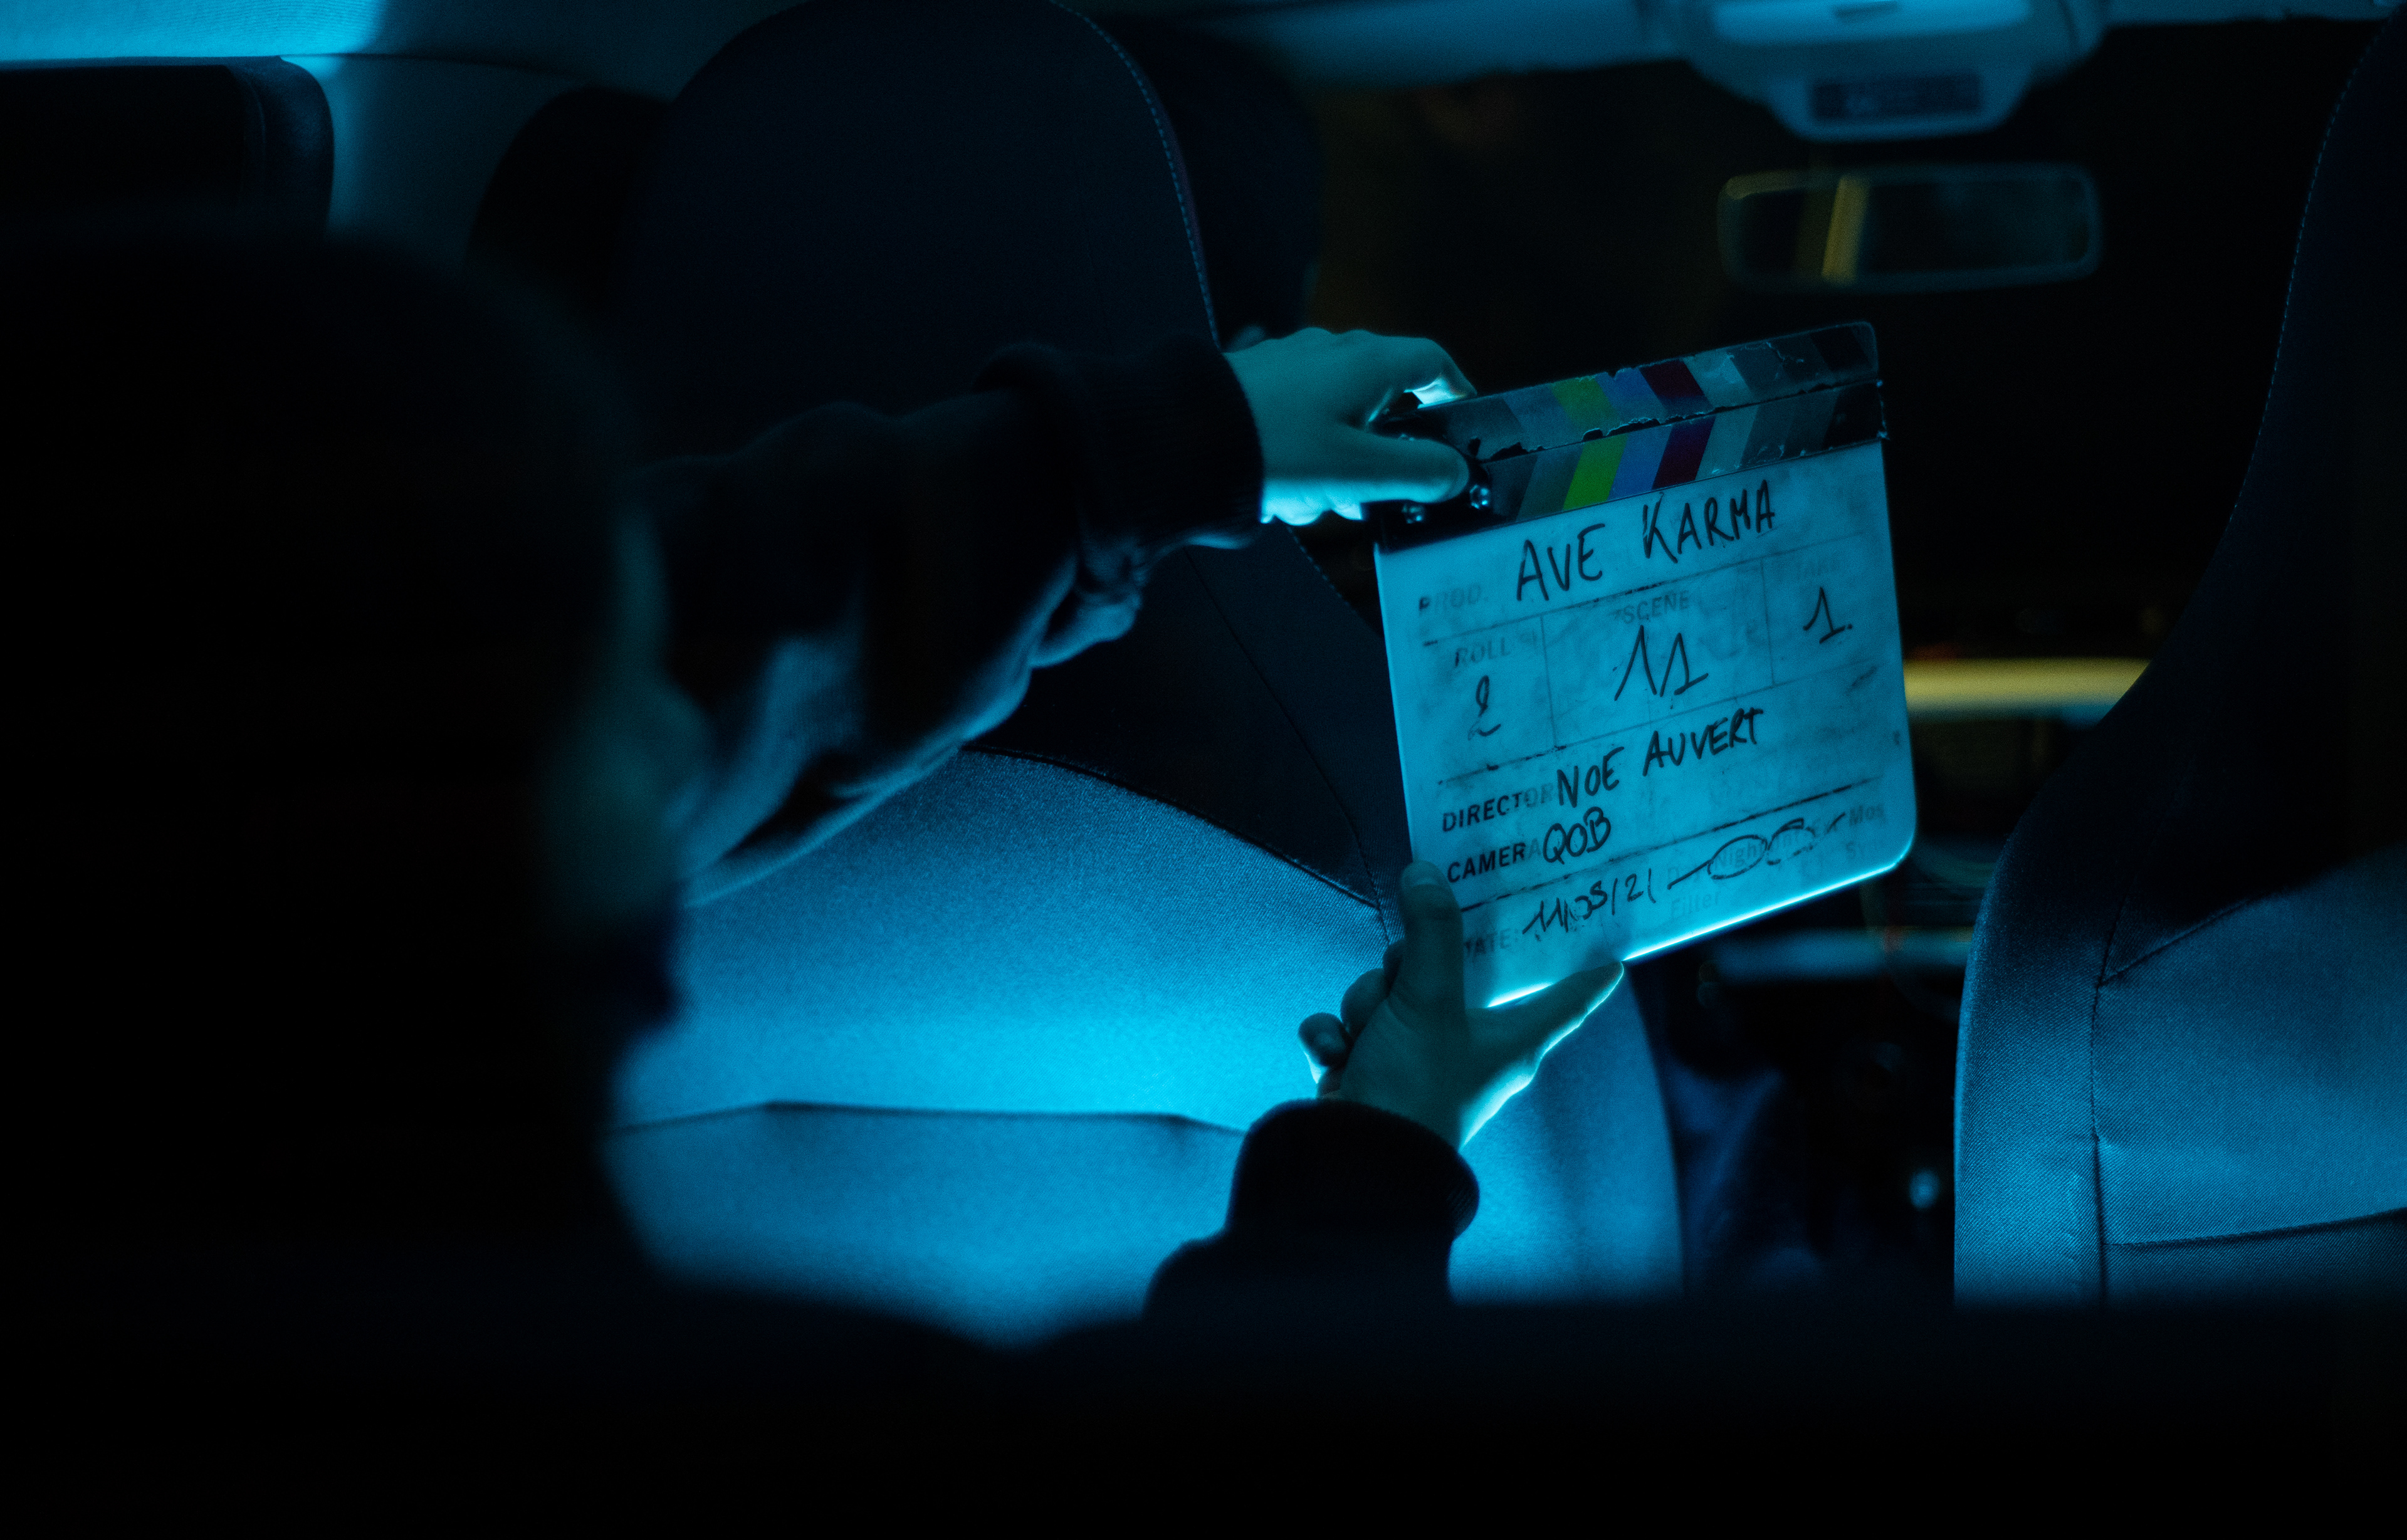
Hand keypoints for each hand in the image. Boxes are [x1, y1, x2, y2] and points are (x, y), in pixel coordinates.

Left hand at [1225, 328, 1473, 525]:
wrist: (1181, 441)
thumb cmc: (1275, 451)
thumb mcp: (1359, 471)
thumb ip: (1418, 472)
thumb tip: (1456, 472)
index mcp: (1368, 362)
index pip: (1433, 363)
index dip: (1455, 394)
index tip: (1460, 429)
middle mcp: (1332, 352)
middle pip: (1384, 399)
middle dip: (1380, 456)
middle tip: (1367, 496)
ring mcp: (1292, 365)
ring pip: (1339, 420)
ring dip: (1335, 468)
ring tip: (1309, 499)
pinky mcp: (1258, 386)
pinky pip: (1299, 426)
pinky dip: (1301, 461)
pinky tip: (1279, 491)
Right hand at [1299, 862, 1622, 1147]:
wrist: (1354, 1161)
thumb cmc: (1415, 1089)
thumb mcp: (1428, 999)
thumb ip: (1431, 932)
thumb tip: (1426, 872)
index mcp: (1510, 1040)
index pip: (1566, 998)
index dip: (1588, 972)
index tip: (1615, 949)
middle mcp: (1469, 1049)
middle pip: (1446, 974)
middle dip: (1406, 970)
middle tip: (1400, 976)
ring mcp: (1416, 1062)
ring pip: (1387, 995)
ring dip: (1364, 1007)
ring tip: (1366, 1038)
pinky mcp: (1371, 1073)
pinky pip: (1350, 1027)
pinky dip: (1336, 1037)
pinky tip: (1337, 1056)